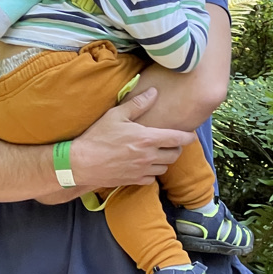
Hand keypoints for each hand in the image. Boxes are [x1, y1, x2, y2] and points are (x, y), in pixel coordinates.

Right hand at [68, 87, 196, 189]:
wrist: (81, 163)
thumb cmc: (97, 137)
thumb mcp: (116, 115)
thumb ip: (138, 104)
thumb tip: (154, 92)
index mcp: (148, 138)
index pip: (178, 138)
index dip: (188, 137)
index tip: (191, 134)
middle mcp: (149, 156)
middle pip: (175, 155)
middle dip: (176, 148)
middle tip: (170, 142)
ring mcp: (142, 170)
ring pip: (165, 167)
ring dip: (164, 160)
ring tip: (157, 153)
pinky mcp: (134, 180)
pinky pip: (152, 178)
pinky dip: (152, 172)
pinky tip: (145, 165)